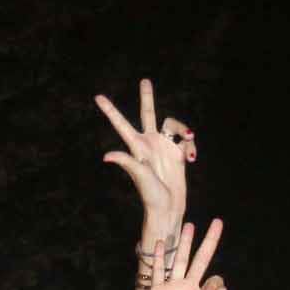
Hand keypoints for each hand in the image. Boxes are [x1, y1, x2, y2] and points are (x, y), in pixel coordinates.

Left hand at [96, 77, 194, 236]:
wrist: (169, 208)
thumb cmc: (151, 195)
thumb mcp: (139, 176)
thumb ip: (126, 162)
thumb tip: (107, 155)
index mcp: (136, 146)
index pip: (121, 124)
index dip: (110, 110)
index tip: (97, 97)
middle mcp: (149, 143)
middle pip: (148, 113)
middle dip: (147, 97)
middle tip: (145, 81)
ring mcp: (164, 147)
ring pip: (173, 124)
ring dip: (183, 128)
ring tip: (189, 139)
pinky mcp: (178, 154)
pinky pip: (186, 141)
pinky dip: (191, 146)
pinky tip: (192, 158)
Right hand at [139, 218, 226, 289]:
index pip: (213, 281)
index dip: (212, 286)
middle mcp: (189, 289)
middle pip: (201, 260)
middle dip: (209, 242)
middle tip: (217, 222)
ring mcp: (172, 289)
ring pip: (180, 260)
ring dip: (185, 243)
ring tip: (190, 225)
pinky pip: (158, 270)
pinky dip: (159, 257)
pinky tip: (161, 243)